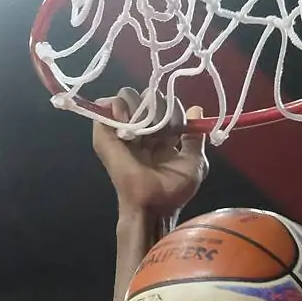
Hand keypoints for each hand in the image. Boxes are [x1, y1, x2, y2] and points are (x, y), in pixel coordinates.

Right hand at [93, 90, 207, 217]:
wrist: (152, 205)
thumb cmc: (173, 190)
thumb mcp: (194, 163)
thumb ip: (195, 138)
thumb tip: (195, 109)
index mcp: (161, 136)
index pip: (167, 106)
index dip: (174, 109)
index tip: (178, 128)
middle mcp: (141, 130)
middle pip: (147, 97)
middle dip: (157, 105)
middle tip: (159, 126)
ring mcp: (123, 130)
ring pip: (127, 96)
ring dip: (139, 105)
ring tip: (142, 124)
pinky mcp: (106, 133)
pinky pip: (108, 105)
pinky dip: (118, 106)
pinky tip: (128, 121)